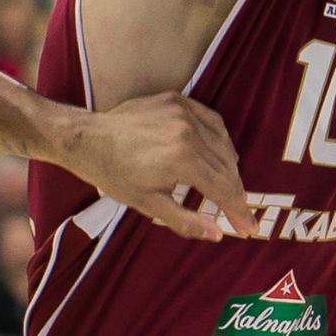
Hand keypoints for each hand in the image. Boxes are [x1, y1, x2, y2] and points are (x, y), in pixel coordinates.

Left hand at [65, 92, 257, 240]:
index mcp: (183, 159)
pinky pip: (212, 120)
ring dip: (231, 168)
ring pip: (223, 144)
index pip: (223, 189)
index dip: (238, 211)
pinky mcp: (177, 100)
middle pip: (227, 167)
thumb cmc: (114, 175)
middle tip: (241, 215)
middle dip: (237, 193)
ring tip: (231, 188)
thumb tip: (218, 234)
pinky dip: (221, 139)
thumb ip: (186, 221)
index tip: (249, 229)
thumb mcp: (148, 205)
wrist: (86, 138)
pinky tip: (221, 153)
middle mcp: (189, 132)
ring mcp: (184, 112)